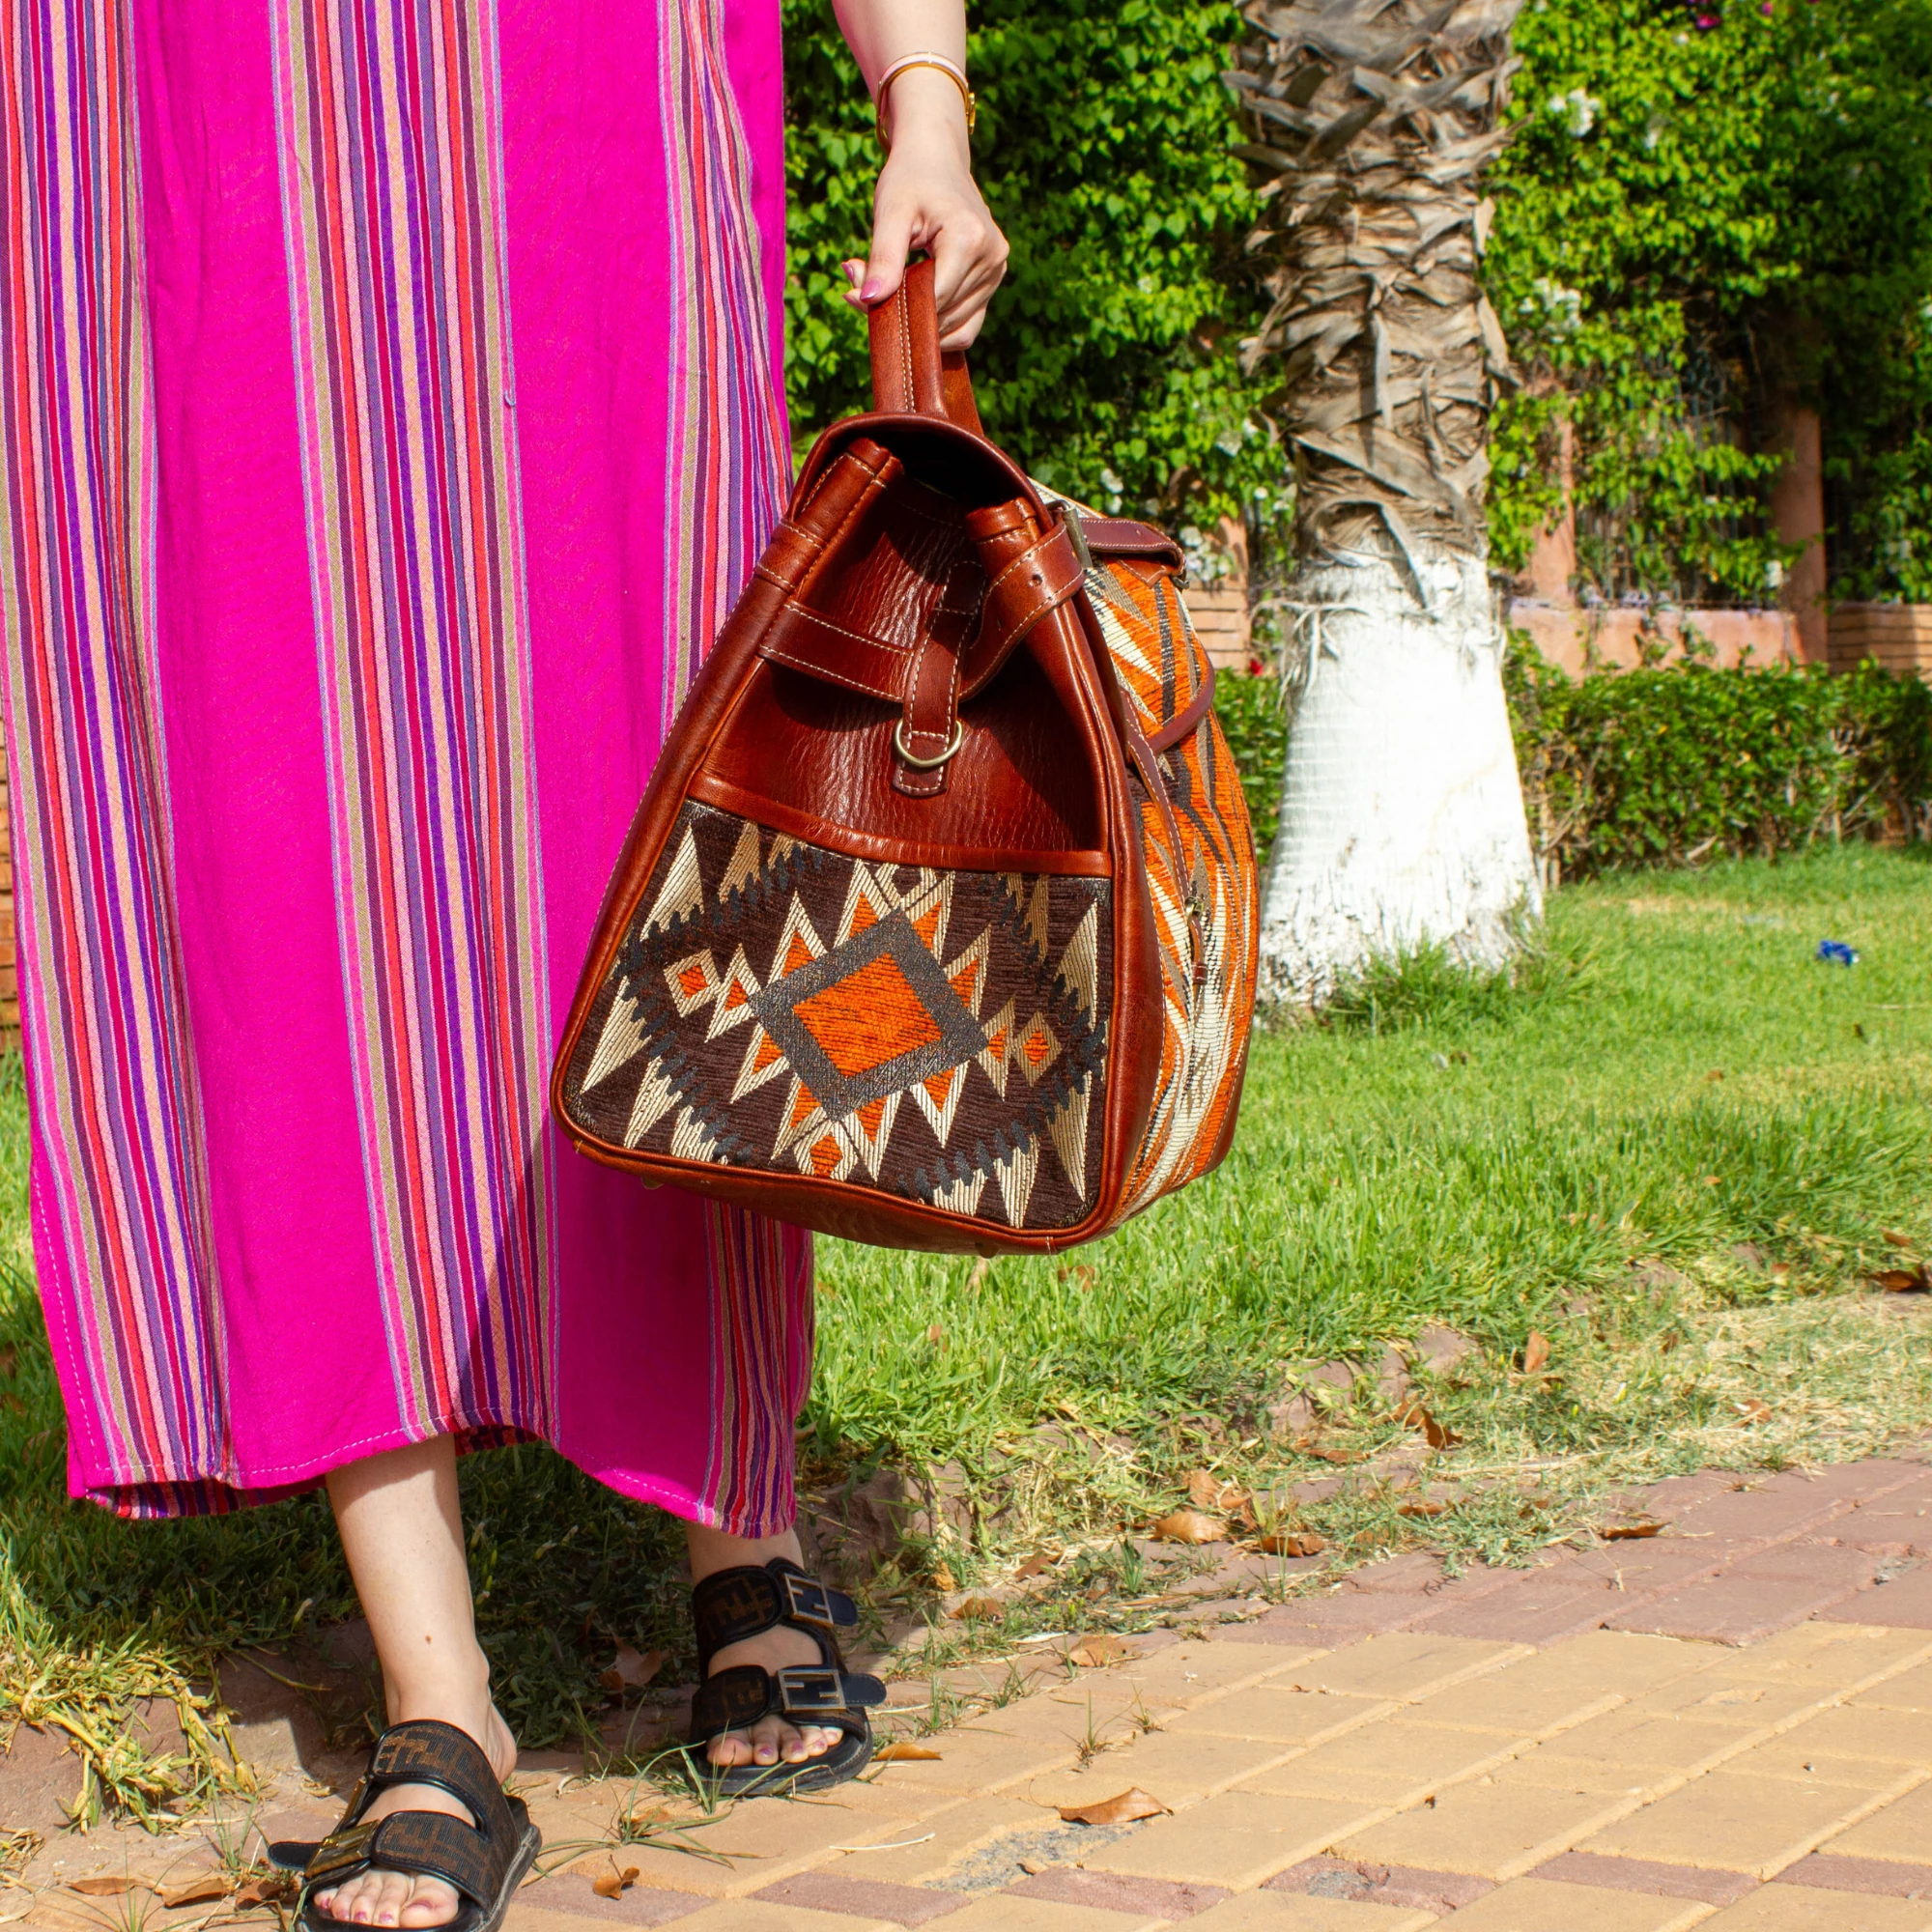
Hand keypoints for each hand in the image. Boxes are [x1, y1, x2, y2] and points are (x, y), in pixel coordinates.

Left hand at [842, 71, 1007, 349]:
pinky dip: (938, 325)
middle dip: (905, 316)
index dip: (897, 309)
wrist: (937, 158)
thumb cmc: (910, 179)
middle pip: (944, 315)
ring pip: (956, 327)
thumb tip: (865, 300)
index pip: (933, 300)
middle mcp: (992, 258)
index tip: (861, 300)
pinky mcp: (993, 279)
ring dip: (920, 323)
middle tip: (865, 293)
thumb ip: (882, 258)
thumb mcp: (890, 213)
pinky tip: (914, 305)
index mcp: (969, 239)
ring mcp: (997, 271)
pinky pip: (967, 325)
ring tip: (891, 291)